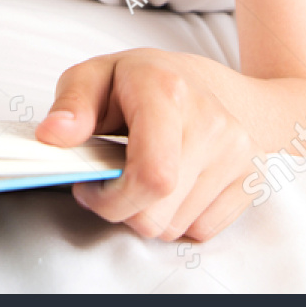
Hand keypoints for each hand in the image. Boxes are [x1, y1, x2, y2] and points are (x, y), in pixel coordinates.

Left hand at [34, 48, 258, 241]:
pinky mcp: (252, 177)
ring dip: (150, 213)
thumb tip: (53, 135)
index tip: (91, 187)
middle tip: (112, 182)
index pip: (152, 176)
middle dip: (122, 209)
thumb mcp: (97, 76)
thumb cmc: (145, 82)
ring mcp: (238, 152)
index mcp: (169, 92)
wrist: (211, 84)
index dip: (112, 199)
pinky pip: (202, 230)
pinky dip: (178, 217)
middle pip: (158, 214)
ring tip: (144, 175)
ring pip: (175, 227)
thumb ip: (72, 105)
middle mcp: (212, 122)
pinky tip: (173, 184)